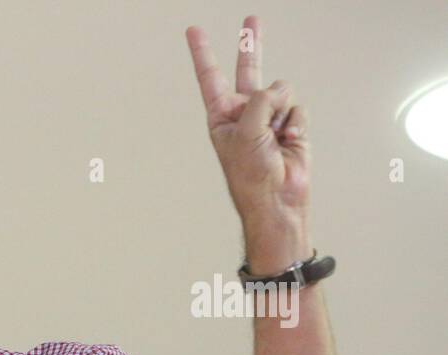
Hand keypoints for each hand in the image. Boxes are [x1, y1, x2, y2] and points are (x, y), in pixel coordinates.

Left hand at [186, 15, 311, 267]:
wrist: (277, 199)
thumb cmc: (251, 176)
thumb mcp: (245, 132)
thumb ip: (259, 101)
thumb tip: (279, 88)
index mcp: (221, 116)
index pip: (210, 77)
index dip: (203, 53)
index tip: (193, 30)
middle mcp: (243, 113)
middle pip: (247, 70)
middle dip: (251, 45)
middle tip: (251, 20)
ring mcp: (268, 117)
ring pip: (280, 91)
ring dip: (280, 111)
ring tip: (274, 138)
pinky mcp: (290, 124)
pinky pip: (297, 108)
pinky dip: (295, 124)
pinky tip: (288, 142)